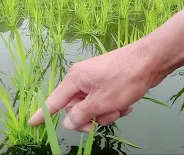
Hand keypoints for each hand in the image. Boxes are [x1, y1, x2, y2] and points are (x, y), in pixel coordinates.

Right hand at [28, 38, 163, 131]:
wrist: (151, 60)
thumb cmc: (124, 79)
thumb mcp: (101, 101)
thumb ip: (81, 115)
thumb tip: (67, 123)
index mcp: (75, 79)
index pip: (53, 100)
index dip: (43, 113)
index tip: (31, 123)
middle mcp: (82, 79)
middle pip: (75, 107)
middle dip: (90, 117)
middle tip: (102, 120)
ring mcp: (95, 81)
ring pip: (92, 107)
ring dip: (105, 113)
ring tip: (120, 108)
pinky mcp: (107, 83)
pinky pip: (103, 101)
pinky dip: (113, 106)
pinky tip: (126, 104)